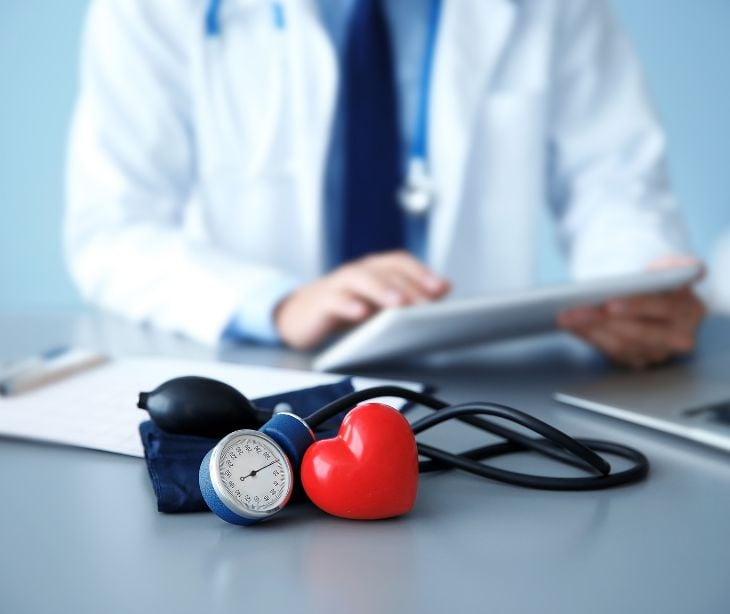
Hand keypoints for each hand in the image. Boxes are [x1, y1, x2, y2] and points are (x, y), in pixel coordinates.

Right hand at [275, 251, 449, 348]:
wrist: (299, 316)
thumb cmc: (345, 308)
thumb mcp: (378, 304)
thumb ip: (409, 294)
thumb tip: (446, 287)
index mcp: (374, 270)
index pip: (399, 262)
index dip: (421, 272)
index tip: (441, 288)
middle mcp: (357, 272)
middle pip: (384, 270)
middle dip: (407, 285)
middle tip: (426, 304)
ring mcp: (337, 285)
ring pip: (360, 279)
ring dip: (381, 290)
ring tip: (399, 304)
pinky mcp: (320, 304)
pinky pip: (334, 300)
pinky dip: (348, 305)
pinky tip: (361, 314)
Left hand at [557, 259, 705, 368]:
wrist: (654, 303)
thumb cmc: (660, 284)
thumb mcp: (668, 269)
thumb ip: (675, 266)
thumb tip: (692, 267)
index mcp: (690, 311)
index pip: (663, 308)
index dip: (635, 306)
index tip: (610, 304)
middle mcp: (679, 337)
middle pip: (638, 332)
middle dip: (603, 321)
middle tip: (576, 311)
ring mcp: (658, 353)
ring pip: (621, 345)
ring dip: (590, 330)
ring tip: (566, 317)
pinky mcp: (638, 360)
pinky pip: (610, 353)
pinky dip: (588, 337)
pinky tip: (571, 326)